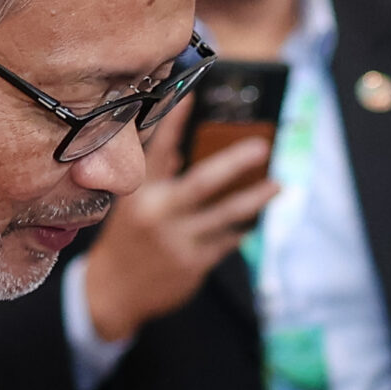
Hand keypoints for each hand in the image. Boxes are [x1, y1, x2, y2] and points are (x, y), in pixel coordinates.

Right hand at [80, 139, 277, 342]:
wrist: (113, 293)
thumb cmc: (127, 241)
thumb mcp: (132, 205)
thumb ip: (157, 178)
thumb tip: (184, 149)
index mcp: (139, 194)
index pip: (158, 151)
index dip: (175, 123)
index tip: (193, 95)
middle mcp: (158, 214)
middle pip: (202, 183)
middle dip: (234, 163)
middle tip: (260, 147)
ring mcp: (177, 241)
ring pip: (225, 215)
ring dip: (254, 199)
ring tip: (277, 185)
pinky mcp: (192, 265)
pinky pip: (227, 242)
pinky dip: (242, 228)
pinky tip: (255, 218)